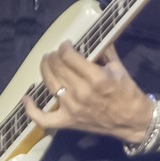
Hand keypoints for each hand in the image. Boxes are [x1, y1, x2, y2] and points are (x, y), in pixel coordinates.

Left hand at [24, 41, 151, 141]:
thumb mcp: (119, 68)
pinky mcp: (67, 121)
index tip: (67, 44)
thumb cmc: (127, 93)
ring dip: (45, 69)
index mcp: (95, 78)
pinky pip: (43, 119)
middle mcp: (81, 92)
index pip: (68, 56)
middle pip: (57, 67)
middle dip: (54, 56)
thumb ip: (105, 52)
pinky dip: (31, 110)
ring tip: (47, 63)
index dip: (64, 47)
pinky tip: (27, 98)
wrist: (133, 121)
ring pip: (50, 84)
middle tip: (56, 53)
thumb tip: (93, 38)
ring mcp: (71, 108)